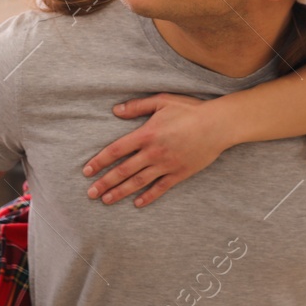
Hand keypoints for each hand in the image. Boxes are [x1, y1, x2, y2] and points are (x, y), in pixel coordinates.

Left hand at [81, 93, 229, 206]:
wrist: (218, 125)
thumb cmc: (189, 110)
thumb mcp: (161, 101)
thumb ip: (136, 106)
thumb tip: (115, 110)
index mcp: (146, 135)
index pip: (116, 151)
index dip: (100, 162)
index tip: (87, 171)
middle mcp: (153, 153)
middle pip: (123, 171)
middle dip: (105, 183)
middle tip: (90, 194)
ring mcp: (166, 165)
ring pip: (138, 182)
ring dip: (121, 192)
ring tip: (106, 200)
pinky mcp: (180, 173)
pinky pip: (161, 188)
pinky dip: (148, 196)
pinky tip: (137, 203)